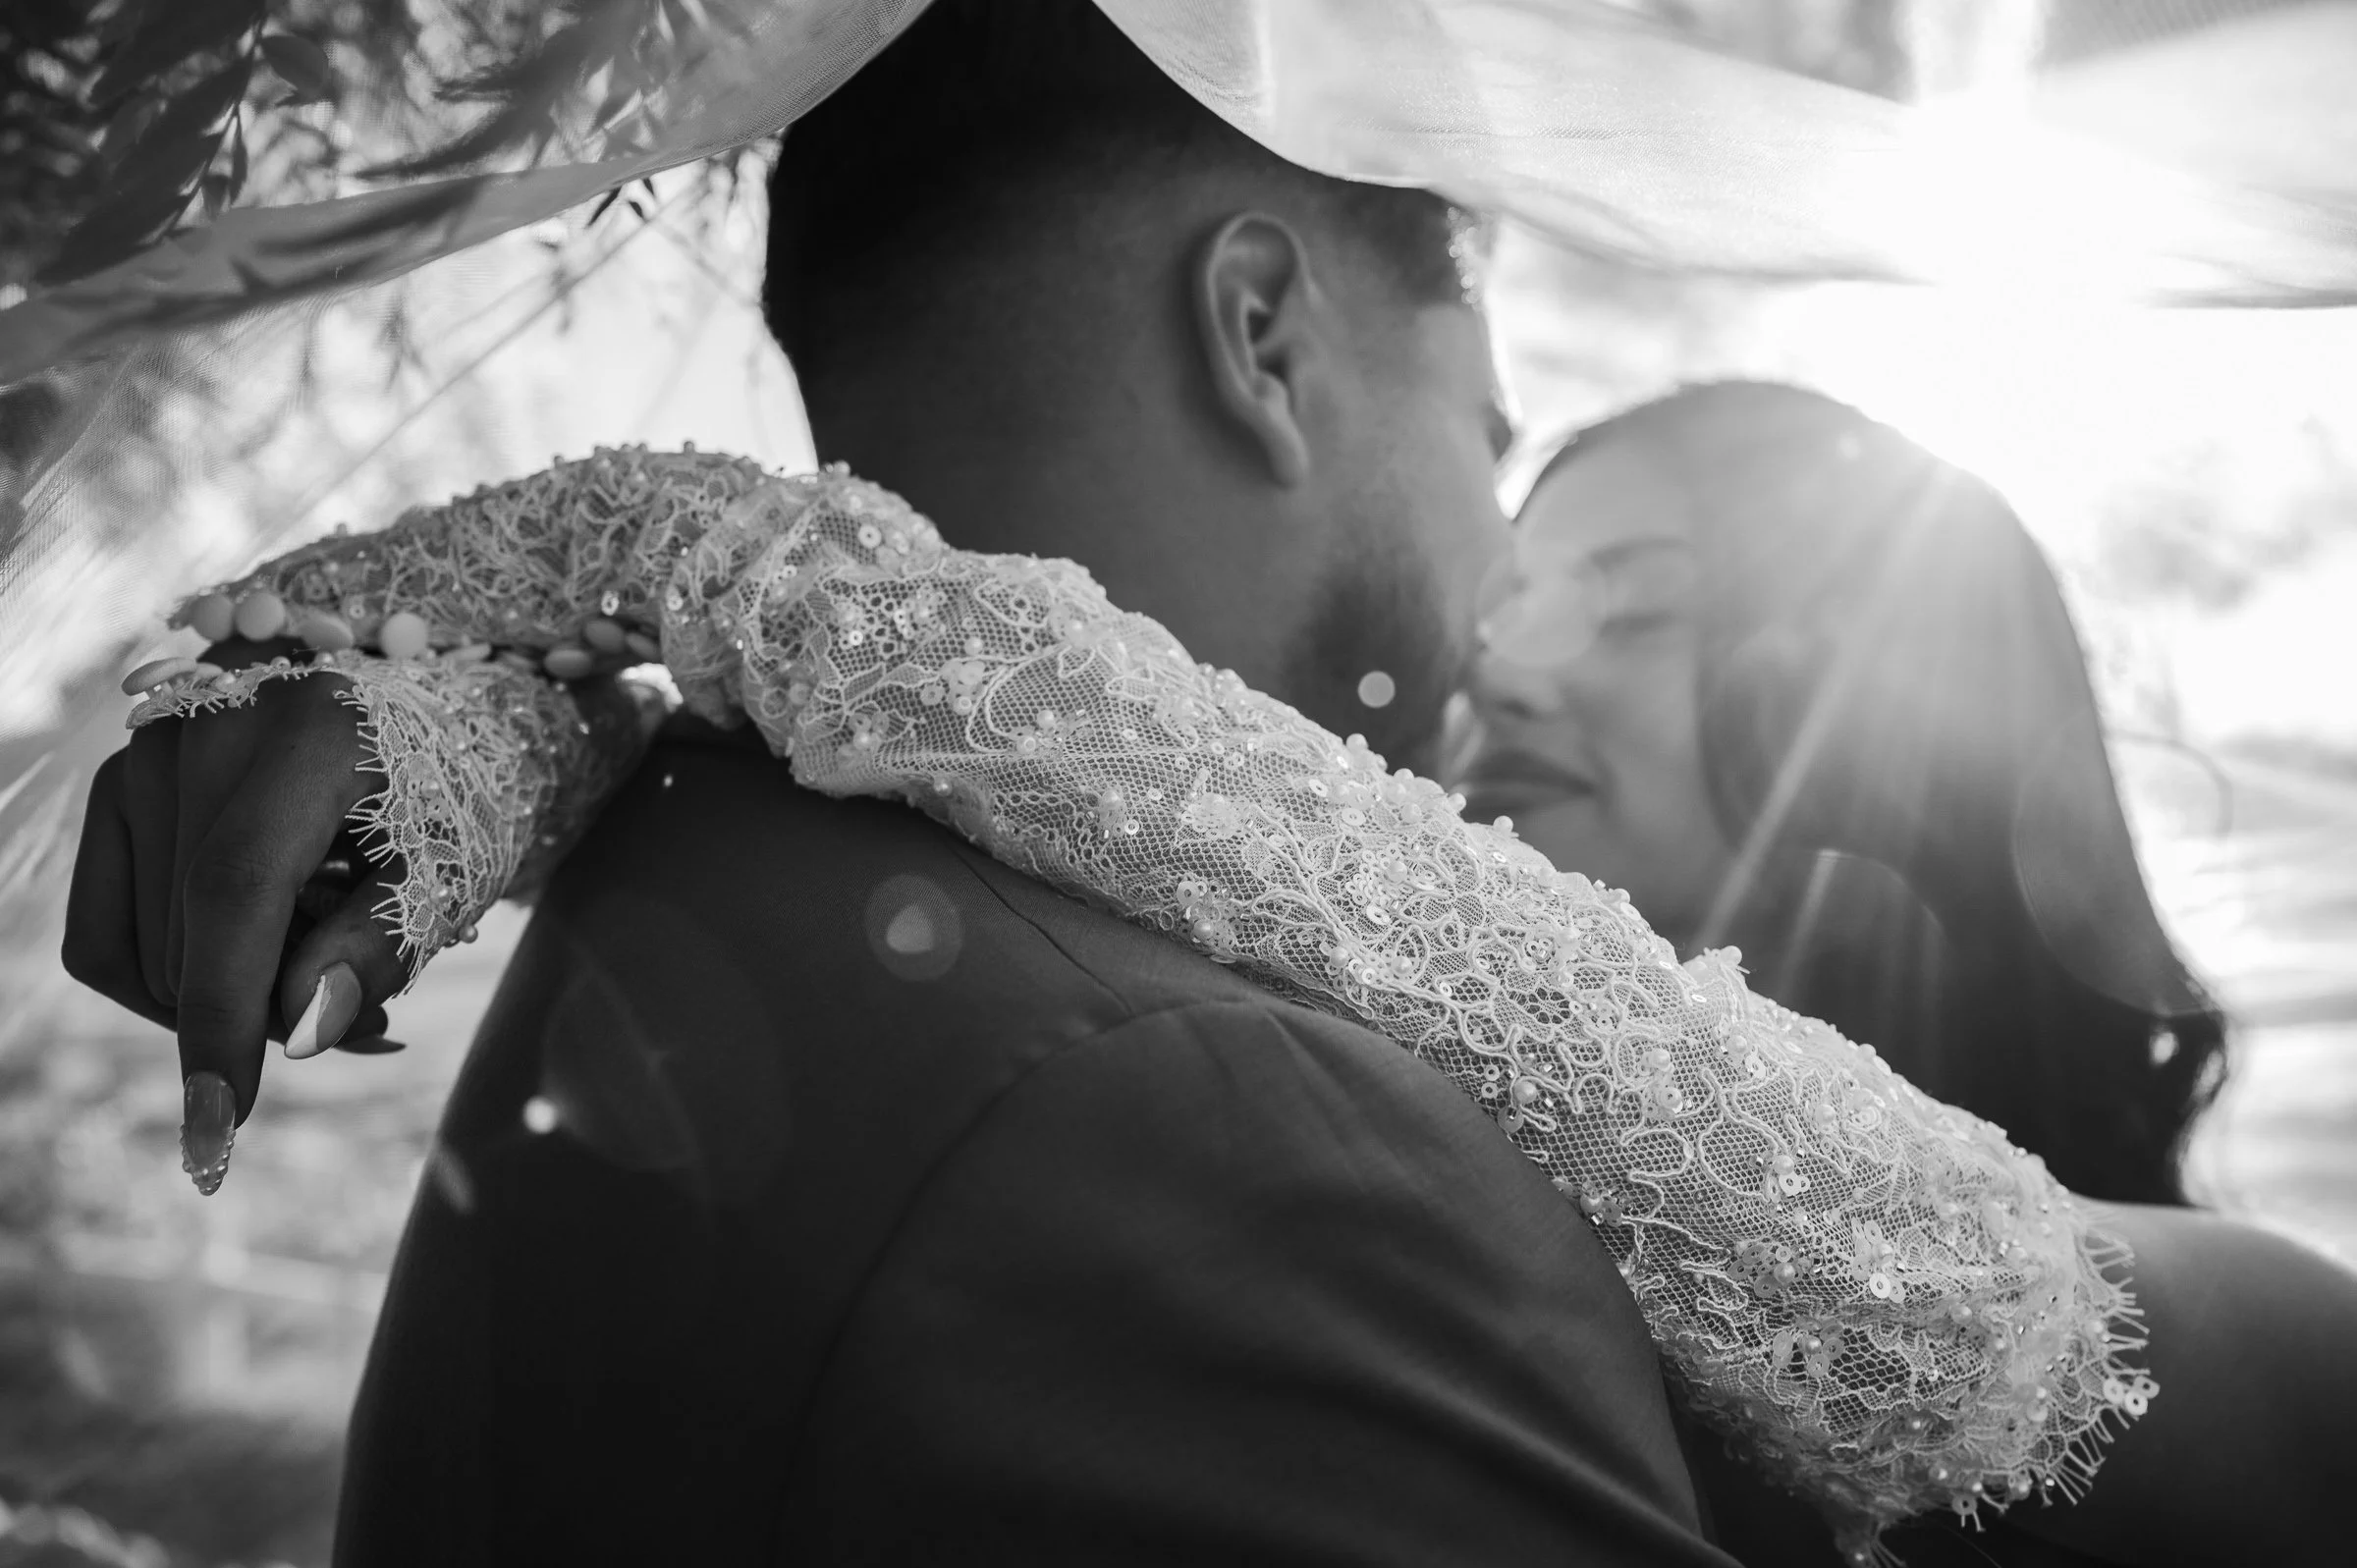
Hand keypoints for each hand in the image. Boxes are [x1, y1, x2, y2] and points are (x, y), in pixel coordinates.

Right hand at [62, 640, 410, 1188]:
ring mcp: (144, 752)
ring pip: (147, 954)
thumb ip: (381, 947)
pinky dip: (178, 976)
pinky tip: (261, 961)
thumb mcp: (454, 871)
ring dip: (233, 997)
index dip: (226, 1014)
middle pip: (193, 940)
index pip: (235, 889)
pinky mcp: (114, 787)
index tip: (221, 1127)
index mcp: (309, 730)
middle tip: (369, 1013)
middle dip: (274, 1014)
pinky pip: (105, 937)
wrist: (429, 717)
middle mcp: (205, 724)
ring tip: (327, 967)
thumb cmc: (457, 798)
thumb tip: (297, 1030)